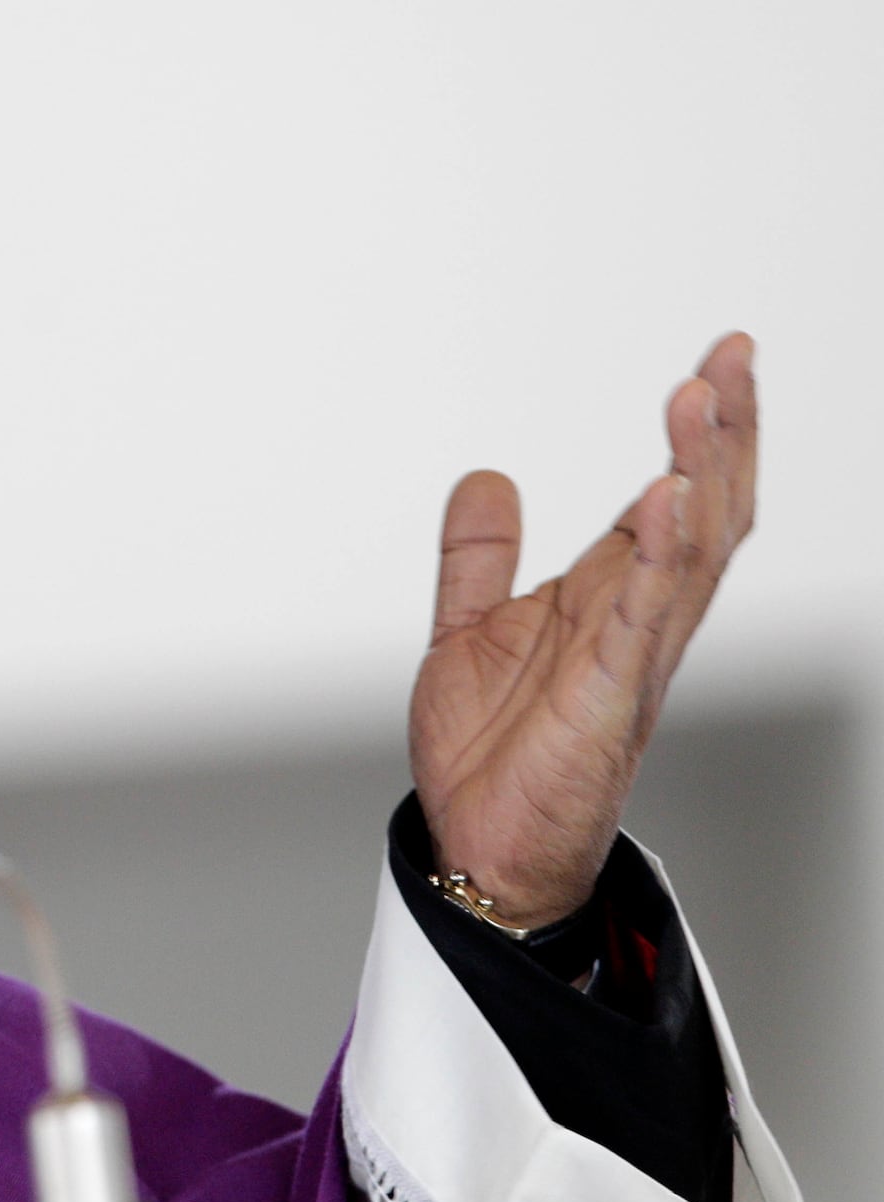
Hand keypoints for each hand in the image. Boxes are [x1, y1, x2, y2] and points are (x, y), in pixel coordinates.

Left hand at [409, 333, 756, 928]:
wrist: (475, 845)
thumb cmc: (491, 752)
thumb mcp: (468, 627)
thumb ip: (479, 556)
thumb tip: (485, 478)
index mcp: (608, 600)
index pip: (676, 501)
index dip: (702, 433)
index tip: (721, 360)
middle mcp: (635, 624)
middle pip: (706, 513)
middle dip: (724, 434)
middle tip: (733, 356)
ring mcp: (629, 661)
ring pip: (687, 554)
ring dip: (697, 474)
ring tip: (701, 398)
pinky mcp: (605, 701)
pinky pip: (639, 619)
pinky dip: (655, 557)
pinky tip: (664, 499)